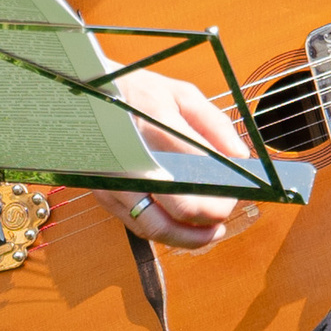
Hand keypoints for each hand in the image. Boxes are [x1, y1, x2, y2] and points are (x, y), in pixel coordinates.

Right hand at [107, 64, 260, 251]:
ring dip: (191, 236)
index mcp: (156, 125)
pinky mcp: (104, 194)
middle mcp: (133, 157)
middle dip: (213, 215)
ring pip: (157, 227)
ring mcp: (115, 180)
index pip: (201, 170)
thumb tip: (240, 156)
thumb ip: (215, 124)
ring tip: (214, 230)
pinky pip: (139, 226)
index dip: (226, 186)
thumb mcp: (181, 94)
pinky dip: (167, 232)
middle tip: (228, 209)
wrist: (87, 98)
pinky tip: (186, 227)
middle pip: (181, 207)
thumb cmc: (138, 93)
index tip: (242, 188)